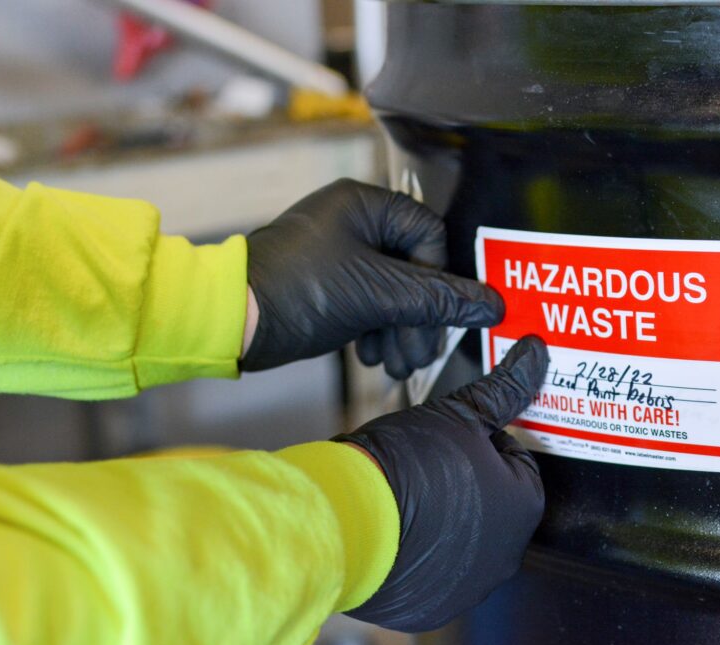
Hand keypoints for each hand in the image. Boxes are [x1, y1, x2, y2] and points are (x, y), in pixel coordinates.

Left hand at [241, 179, 503, 376]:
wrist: (227, 322)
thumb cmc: (296, 292)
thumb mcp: (376, 295)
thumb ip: (437, 299)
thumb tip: (492, 304)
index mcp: (365, 205)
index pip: (430, 237)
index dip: (439, 280)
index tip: (437, 318)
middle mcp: (353, 222)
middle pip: (414, 268)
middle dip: (419, 316)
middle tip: (419, 353)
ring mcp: (339, 253)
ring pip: (393, 291)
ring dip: (399, 330)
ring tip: (396, 363)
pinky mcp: (329, 284)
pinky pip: (370, 303)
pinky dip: (376, 330)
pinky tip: (371, 355)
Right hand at [336, 335, 548, 631]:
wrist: (345, 519)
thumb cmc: (408, 464)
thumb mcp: (460, 413)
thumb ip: (505, 388)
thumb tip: (536, 354)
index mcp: (525, 505)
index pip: (517, 461)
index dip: (483, 442)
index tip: (452, 439)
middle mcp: (507, 555)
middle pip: (494, 504)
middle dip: (466, 483)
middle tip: (427, 465)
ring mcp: (469, 587)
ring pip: (464, 541)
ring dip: (444, 520)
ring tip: (406, 496)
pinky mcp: (431, 608)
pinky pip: (434, 574)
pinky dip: (420, 555)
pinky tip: (395, 532)